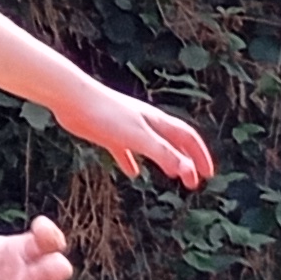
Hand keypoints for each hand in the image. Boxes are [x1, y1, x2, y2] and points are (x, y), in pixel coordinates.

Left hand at [69, 83, 211, 188]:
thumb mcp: (139, 138)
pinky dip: (133, 162)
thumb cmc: (106, 114)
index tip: (207, 174)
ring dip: (165, 160)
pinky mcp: (109, 134)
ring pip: (153, 146)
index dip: (200, 155)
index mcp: (157, 121)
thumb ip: (162, 153)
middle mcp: (145, 123)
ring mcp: (127, 128)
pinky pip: (127, 150)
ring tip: (172, 175)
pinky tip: (132, 173)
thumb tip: (186, 170)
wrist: (73, 98)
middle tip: (194, 181)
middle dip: (187, 160)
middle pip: (173, 142)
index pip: (187, 138)